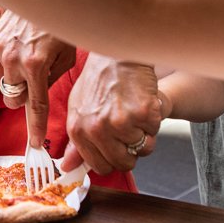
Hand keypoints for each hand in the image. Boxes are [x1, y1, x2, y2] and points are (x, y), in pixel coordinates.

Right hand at [0, 11, 75, 147]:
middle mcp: (13, 57)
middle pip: (13, 97)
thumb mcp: (67, 54)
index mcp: (35, 64)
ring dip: (20, 73)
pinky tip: (28, 39)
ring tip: (36, 52)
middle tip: (38, 82)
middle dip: (24, 95)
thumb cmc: (63, 20)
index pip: (35, 105)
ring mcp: (1, 45)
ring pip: (8, 76)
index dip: (36, 126)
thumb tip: (41, 92)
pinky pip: (4, 56)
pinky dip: (15, 54)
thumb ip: (52, 78)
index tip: (36, 143)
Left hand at [60, 54, 164, 173]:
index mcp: (79, 130)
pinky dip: (153, 122)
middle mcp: (98, 129)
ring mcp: (121, 123)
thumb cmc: (98, 79)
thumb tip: (68, 167)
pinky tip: (142, 104)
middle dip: (129, 150)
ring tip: (133, 112)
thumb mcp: (77, 108)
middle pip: (123, 163)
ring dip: (143, 135)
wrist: (117, 54)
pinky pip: (155, 132)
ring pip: (142, 149)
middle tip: (128, 129)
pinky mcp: (143, 114)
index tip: (115, 148)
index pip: (99, 166)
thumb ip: (75, 141)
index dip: (110, 159)